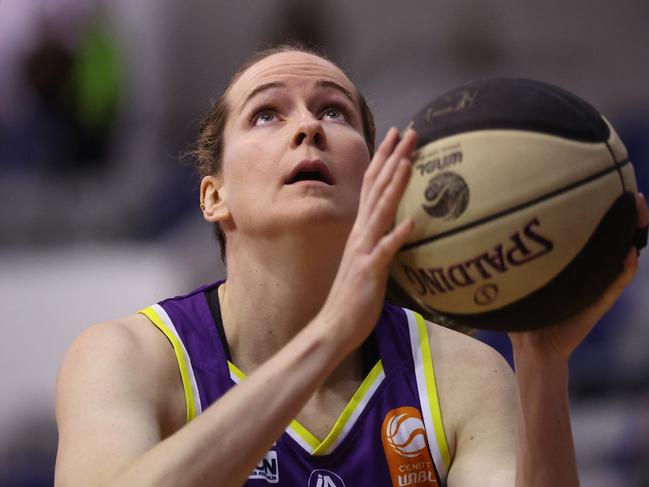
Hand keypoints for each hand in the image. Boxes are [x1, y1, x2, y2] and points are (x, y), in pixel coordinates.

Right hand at [319, 127, 416, 352]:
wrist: (334, 325)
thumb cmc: (354, 296)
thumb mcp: (368, 260)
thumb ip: (379, 239)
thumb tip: (396, 223)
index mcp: (361, 229)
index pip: (373, 186)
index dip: (385, 159)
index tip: (399, 137)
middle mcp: (361, 234)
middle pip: (377, 189)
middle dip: (394, 158)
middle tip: (411, 132)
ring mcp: (364, 251)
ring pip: (380, 212)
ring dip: (394, 186)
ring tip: (408, 162)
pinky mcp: (369, 271)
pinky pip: (384, 252)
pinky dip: (396, 236)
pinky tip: (411, 223)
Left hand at [509, 192, 647, 362]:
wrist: (533, 346)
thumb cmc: (522, 311)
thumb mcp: (515, 278)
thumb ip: (505, 259)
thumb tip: (479, 232)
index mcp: (573, 264)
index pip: (591, 233)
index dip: (600, 210)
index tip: (602, 185)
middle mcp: (589, 272)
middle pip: (614, 238)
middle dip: (626, 215)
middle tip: (632, 194)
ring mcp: (596, 286)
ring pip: (623, 256)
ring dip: (634, 234)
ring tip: (638, 212)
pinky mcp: (598, 304)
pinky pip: (616, 283)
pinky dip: (625, 269)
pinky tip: (628, 253)